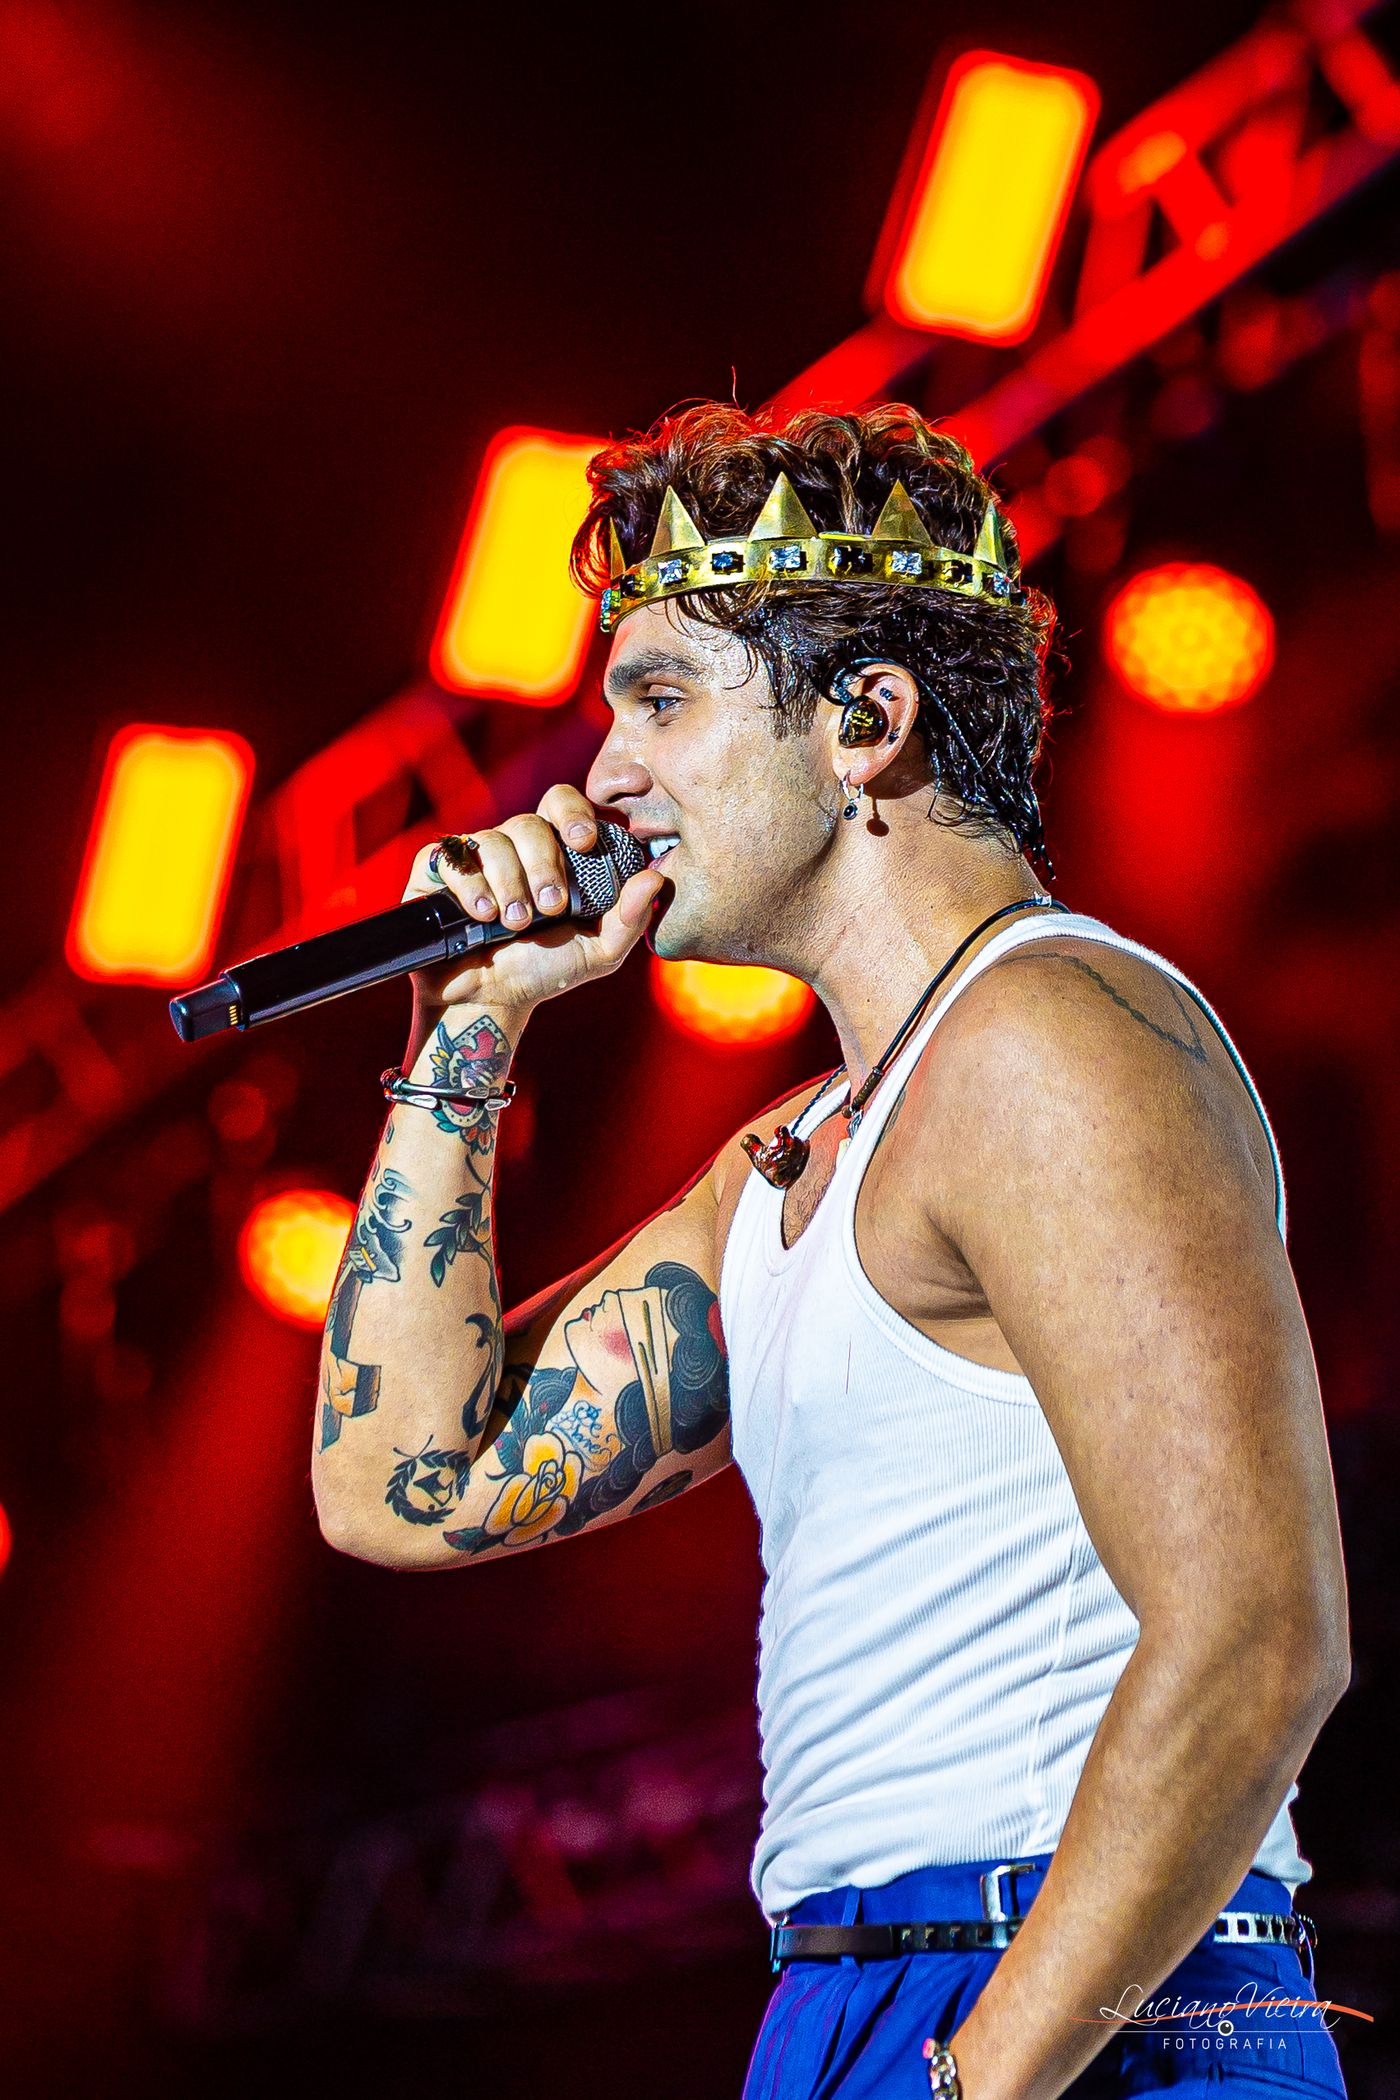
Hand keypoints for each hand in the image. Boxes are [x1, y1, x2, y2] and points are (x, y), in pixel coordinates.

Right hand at [403, 784, 665, 1022]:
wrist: (486, 1001)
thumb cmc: (542, 972)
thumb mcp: (597, 952)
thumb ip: (629, 919)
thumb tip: (656, 878)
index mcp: (553, 854)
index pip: (563, 805)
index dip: (574, 813)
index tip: (584, 842)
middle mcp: (514, 848)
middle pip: (530, 823)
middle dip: (544, 865)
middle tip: (549, 908)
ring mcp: (474, 858)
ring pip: (492, 840)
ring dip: (509, 883)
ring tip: (514, 923)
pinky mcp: (436, 871)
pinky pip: (450, 857)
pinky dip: (470, 886)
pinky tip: (481, 915)